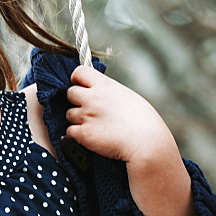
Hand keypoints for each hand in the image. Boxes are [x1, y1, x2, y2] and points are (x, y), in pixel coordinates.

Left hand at [64, 65, 178, 168]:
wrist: (146, 143)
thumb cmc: (144, 121)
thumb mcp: (127, 96)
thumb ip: (108, 92)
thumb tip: (98, 91)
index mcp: (105, 86)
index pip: (79, 72)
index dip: (77, 79)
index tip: (81, 86)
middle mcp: (93, 98)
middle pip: (70, 93)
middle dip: (76, 100)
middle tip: (89, 109)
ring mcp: (86, 116)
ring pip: (69, 114)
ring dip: (78, 119)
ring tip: (96, 125)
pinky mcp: (83, 134)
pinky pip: (70, 131)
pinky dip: (77, 135)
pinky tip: (92, 136)